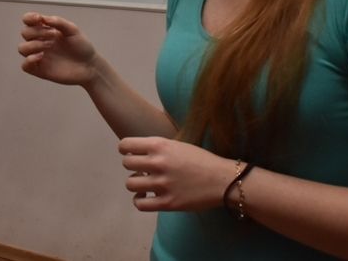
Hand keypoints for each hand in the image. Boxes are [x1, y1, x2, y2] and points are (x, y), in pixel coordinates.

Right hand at [18, 12, 98, 85]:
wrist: (90, 66)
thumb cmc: (82, 47)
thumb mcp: (73, 30)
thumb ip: (59, 22)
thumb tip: (44, 18)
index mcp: (47, 30)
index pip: (28, 21)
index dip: (29, 18)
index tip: (38, 19)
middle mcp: (40, 42)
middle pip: (25, 33)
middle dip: (36, 32)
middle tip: (53, 36)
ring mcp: (39, 56)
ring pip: (22, 49)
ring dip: (32, 45)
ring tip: (47, 47)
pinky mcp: (40, 70)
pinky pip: (25, 66)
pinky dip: (29, 60)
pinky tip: (41, 57)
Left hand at [118, 136, 233, 211]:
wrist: (222, 180)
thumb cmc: (201, 160)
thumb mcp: (178, 145)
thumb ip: (158, 148)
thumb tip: (138, 153)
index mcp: (160, 145)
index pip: (125, 145)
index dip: (125, 149)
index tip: (130, 153)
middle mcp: (158, 163)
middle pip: (126, 163)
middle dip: (132, 166)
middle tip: (142, 169)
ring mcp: (162, 184)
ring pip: (129, 184)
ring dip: (135, 183)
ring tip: (144, 183)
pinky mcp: (167, 203)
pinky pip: (140, 204)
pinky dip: (139, 200)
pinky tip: (146, 197)